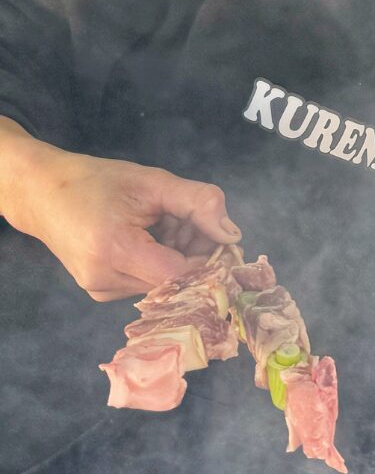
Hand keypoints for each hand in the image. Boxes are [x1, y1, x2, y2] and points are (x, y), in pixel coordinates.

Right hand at [4, 143, 240, 300]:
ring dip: (178, 255)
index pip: (183, 274)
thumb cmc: (96, 182)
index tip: (220, 239)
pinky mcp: (102, 291)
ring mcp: (102, 290)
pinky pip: (148, 281)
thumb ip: (198, 203)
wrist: (42, 193)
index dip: (210, 259)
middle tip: (188, 220)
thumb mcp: (152, 182)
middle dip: (195, 253)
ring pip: (165, 282)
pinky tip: (149, 237)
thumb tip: (232, 234)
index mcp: (115, 250)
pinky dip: (160, 260)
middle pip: (177, 280)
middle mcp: (106, 279)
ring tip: (162, 223)